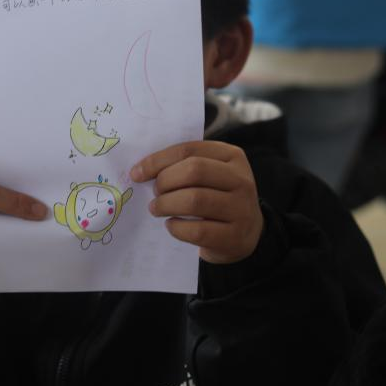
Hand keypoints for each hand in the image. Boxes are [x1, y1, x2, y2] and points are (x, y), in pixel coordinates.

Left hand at [131, 140, 263, 264]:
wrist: (247, 233)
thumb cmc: (218, 198)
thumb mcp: (210, 175)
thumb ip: (185, 167)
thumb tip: (142, 170)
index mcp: (232, 156)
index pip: (189, 149)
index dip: (158, 160)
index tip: (137, 173)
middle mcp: (241, 179)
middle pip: (194, 171)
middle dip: (165, 181)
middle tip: (154, 193)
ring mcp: (242, 208)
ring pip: (195, 200)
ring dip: (167, 204)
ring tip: (157, 209)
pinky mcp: (235, 236)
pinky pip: (198, 230)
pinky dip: (178, 228)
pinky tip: (171, 225)